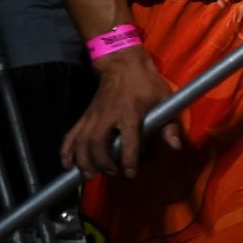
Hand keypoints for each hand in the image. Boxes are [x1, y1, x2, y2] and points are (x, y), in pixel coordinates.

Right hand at [64, 50, 183, 178]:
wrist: (122, 66)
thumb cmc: (146, 85)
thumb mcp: (164, 100)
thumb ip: (170, 125)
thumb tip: (176, 146)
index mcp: (130, 112)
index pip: (128, 139)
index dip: (128, 159)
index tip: (130, 173)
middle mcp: (108, 115)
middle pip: (98, 143)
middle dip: (102, 163)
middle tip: (112, 174)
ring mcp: (93, 116)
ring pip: (82, 141)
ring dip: (84, 161)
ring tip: (90, 175)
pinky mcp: (84, 116)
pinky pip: (71, 135)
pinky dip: (66, 150)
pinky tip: (66, 164)